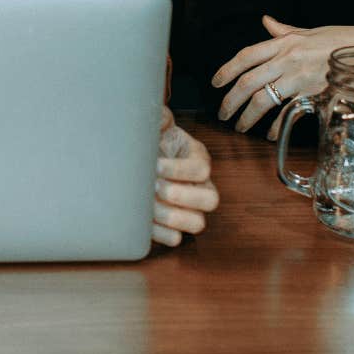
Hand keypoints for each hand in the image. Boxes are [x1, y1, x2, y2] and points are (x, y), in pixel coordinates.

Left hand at [152, 107, 219, 246]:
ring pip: (198, 224)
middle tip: (154, 187)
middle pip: (211, 200)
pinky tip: (142, 223)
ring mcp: (191, 208)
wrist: (143, 157)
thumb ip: (159, 116)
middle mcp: (201, 186)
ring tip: (147, 207)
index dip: (179, 169)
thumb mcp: (157, 124)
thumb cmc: (153, 140)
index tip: (155, 166)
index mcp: (197, 158)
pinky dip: (161, 234)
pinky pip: (177, 239)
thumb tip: (157, 114)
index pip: (202, 168)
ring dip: (172, 218)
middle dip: (181, 195)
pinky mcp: (175, 225)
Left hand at [209, 16, 353, 134]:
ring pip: (263, 99)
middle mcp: (288, 59)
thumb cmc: (344, 40)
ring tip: (240, 127)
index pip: (246, 55)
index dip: (226, 69)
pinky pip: (287, 113)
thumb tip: (266, 21)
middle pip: (248, 81)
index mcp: (285, 42)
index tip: (215, 83)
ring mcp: (300, 77)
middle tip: (222, 113)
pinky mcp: (313, 94)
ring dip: (247, 116)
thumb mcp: (311, 31)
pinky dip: (277, 126)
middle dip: (230, 100)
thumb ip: (284, 31)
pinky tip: (270, 134)